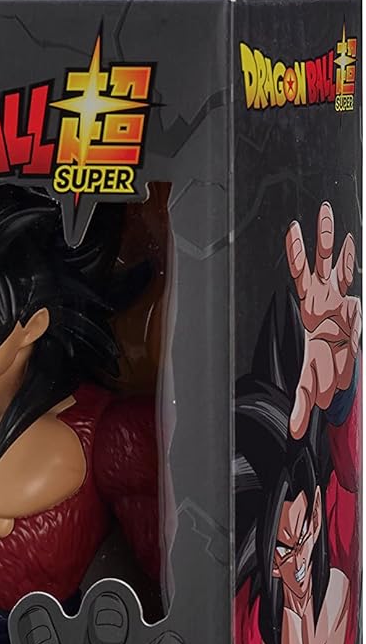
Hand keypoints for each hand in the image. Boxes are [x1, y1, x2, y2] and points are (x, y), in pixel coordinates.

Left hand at [286, 201, 360, 438]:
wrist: (337, 364)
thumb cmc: (322, 367)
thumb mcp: (311, 387)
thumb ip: (302, 408)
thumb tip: (294, 431)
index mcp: (310, 307)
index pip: (300, 275)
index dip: (296, 253)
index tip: (291, 230)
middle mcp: (322, 297)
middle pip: (319, 263)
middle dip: (319, 240)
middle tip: (317, 213)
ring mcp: (339, 296)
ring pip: (337, 263)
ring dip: (335, 241)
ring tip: (329, 212)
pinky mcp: (353, 302)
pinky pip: (353, 275)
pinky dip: (352, 258)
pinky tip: (352, 240)